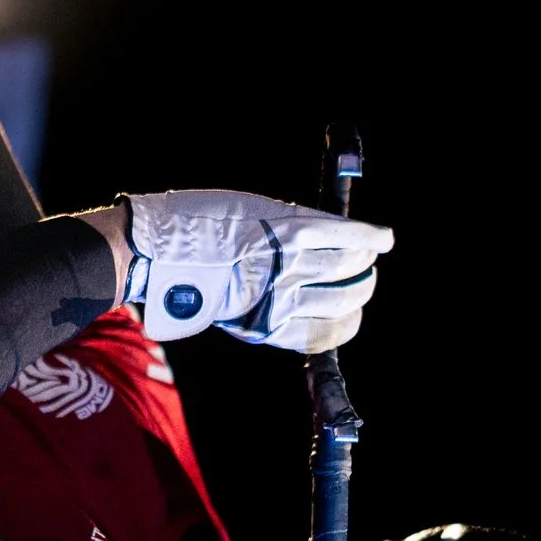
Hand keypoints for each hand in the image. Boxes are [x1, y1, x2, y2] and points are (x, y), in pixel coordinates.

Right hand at [123, 191, 393, 352]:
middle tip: (369, 263)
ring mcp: (277, 300)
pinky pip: (318, 336)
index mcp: (287, 229)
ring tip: (359, 287)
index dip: (373, 238)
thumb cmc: (200, 221)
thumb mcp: (251, 205)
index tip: (384, 238)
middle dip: (366, 266)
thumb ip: (292, 220)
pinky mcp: (265, 328)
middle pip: (348, 270)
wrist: (157, 257)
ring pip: (340, 302)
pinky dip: (340, 328)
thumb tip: (329, 232)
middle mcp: (288, 266)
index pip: (349, 236)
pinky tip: (345, 319)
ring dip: (358, 294)